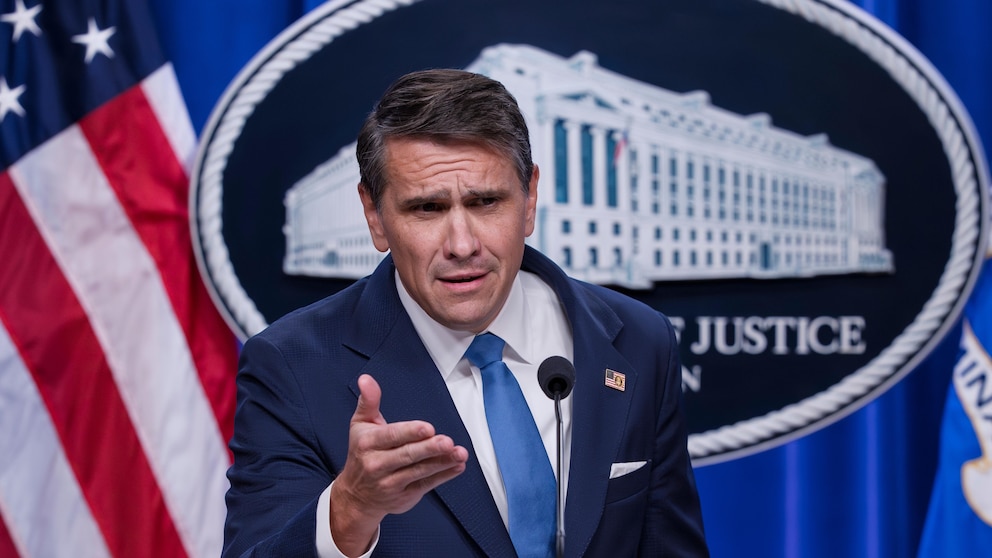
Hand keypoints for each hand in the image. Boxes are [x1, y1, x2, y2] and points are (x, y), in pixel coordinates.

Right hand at [330, 374, 468, 554]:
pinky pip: (426, 485)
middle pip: (407, 455)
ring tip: (459, 454)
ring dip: (442, 462)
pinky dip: (443, 476)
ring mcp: (391, 483)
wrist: (356, 496)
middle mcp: (377, 465)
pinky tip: (457, 466)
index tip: (428, 428)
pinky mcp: (405, 496)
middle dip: (429, 449)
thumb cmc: (361, 453)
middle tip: (447, 442)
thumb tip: (366, 379)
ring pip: (419, 472)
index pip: (391, 436)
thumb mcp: (360, 425)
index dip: (410, 432)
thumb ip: (368, 401)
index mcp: (368, 443)